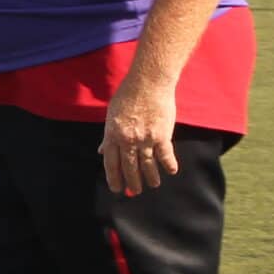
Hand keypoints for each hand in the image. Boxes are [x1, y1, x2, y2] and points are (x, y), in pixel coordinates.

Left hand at [99, 71, 180, 196]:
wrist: (148, 82)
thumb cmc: (128, 95)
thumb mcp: (112, 114)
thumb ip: (108, 135)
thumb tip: (102, 150)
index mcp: (112, 134)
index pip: (111, 163)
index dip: (114, 178)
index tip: (117, 188)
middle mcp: (127, 140)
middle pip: (129, 167)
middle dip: (132, 182)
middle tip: (135, 191)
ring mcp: (145, 139)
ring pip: (147, 165)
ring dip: (150, 177)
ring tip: (153, 185)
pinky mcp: (161, 135)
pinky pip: (165, 155)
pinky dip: (168, 164)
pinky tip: (171, 171)